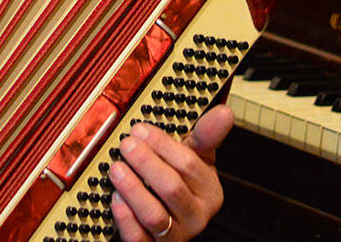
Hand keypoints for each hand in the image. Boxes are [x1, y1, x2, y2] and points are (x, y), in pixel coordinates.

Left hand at [108, 104, 234, 240]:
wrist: (164, 221)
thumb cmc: (178, 183)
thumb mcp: (195, 159)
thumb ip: (205, 136)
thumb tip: (225, 112)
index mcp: (209, 192)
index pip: (189, 165)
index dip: (162, 145)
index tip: (140, 129)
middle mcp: (195, 217)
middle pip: (171, 188)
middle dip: (146, 163)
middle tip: (126, 145)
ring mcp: (174, 235)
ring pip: (154, 215)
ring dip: (133, 189)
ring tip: (116, 169)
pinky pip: (138, 238)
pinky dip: (125, 218)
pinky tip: (115, 198)